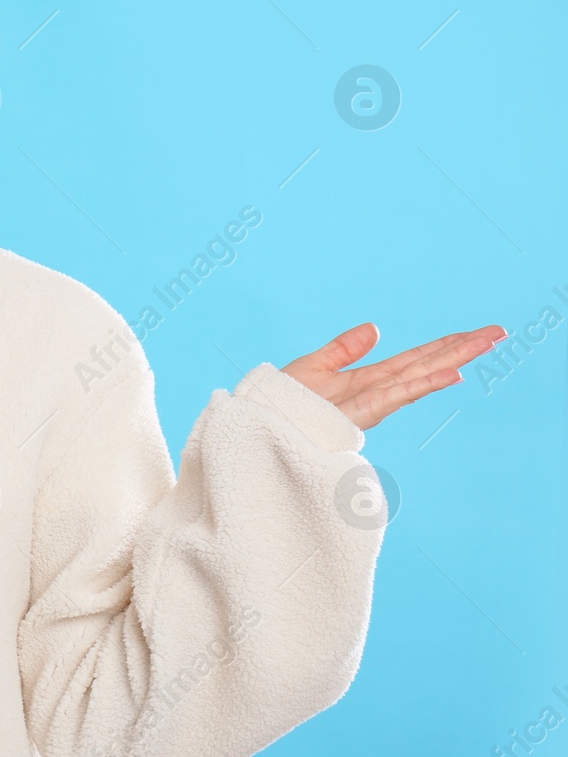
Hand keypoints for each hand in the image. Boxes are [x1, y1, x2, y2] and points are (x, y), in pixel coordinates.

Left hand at [281, 322, 506, 430]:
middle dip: (461, 350)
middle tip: (498, 332)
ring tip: (486, 344)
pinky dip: (423, 385)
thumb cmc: (280, 404)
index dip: (444, 346)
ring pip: (419, 378)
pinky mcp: (357, 416)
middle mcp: (375, 393)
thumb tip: (376, 328)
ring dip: (453, 361)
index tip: (476, 333)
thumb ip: (344, 349)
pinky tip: (449, 375)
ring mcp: (369, 405)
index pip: (414, 360)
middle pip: (426, 366)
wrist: (257, 429)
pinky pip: (395, 397)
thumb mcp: (313, 367)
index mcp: (366, 380)